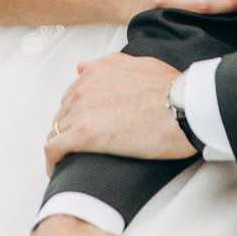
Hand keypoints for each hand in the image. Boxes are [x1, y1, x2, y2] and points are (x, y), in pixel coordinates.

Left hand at [45, 53, 190, 169]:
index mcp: (99, 70)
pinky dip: (53, 160)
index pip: (74, 93)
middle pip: (64, 112)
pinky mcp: (84, 135)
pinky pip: (54, 148)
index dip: (78, 111)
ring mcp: (82, 110)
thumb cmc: (172, 89)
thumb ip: (109, 65)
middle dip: (69, 128)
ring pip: (56, 130)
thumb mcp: (140, 64)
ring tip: (70, 161)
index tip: (84, 125)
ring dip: (62, 145)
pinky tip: (57, 171)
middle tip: (80, 147)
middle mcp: (85, 86)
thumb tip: (83, 66)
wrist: (184, 108)